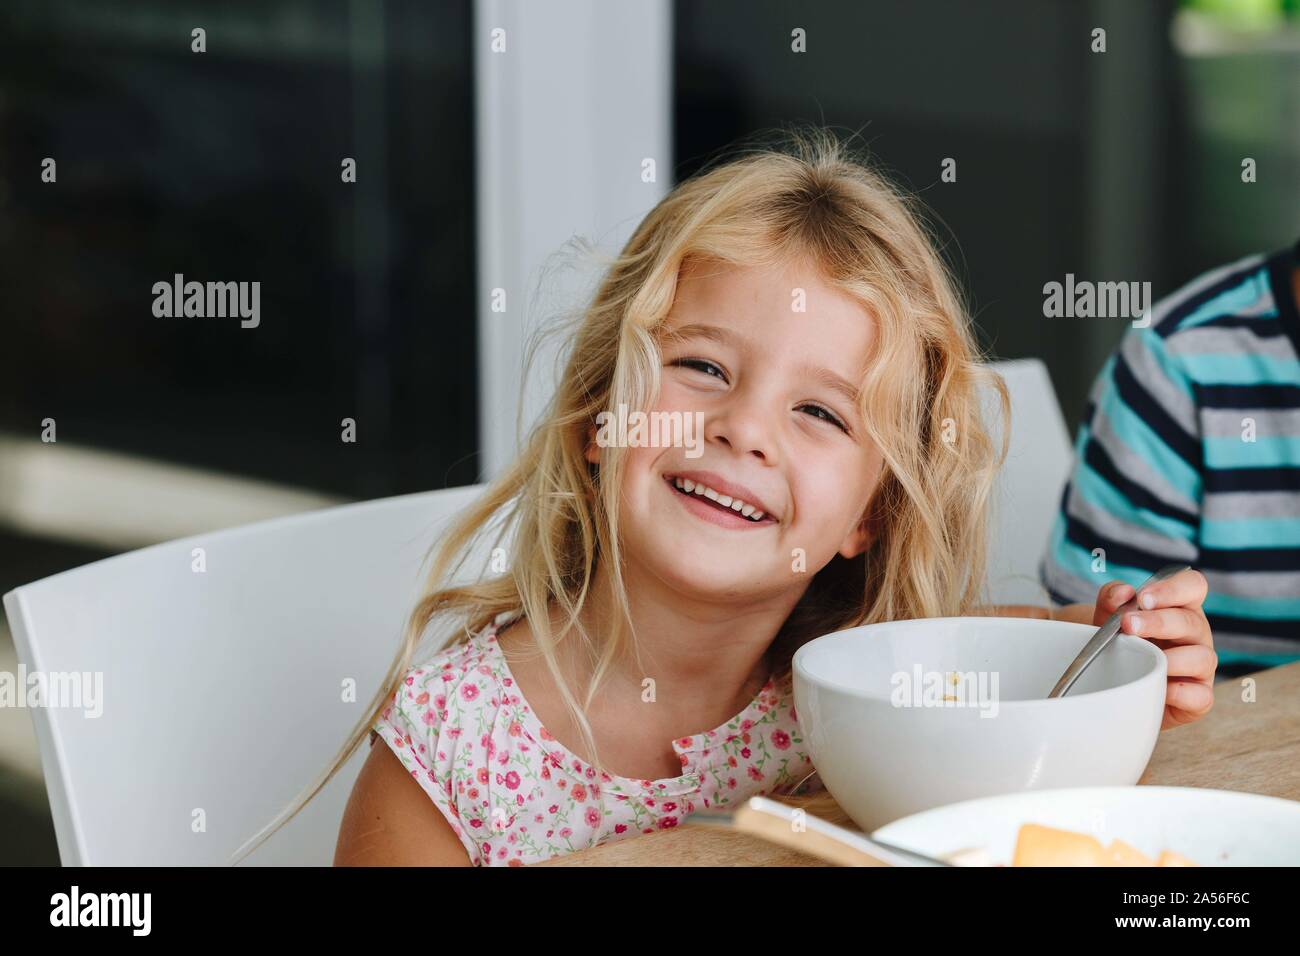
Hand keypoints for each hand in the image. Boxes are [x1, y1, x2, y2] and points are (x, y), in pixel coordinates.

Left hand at [1093, 570, 1215, 729]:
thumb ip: (1112, 598)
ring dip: (1172, 658)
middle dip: (1158, 622)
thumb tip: (1123, 593)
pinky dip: (1180, 693)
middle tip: (1128, 625)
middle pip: (1191, 622)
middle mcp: (1196, 634)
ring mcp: (1200, 666)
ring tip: (1145, 658)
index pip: (1193, 586)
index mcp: (1180, 607)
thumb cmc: (1121, 642)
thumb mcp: (1109, 616)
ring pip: (1203, 658)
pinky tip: (1158, 686)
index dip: (1172, 589)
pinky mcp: (1198, 697)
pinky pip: (1201, 696)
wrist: (1115, 680)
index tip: (1142, 598)